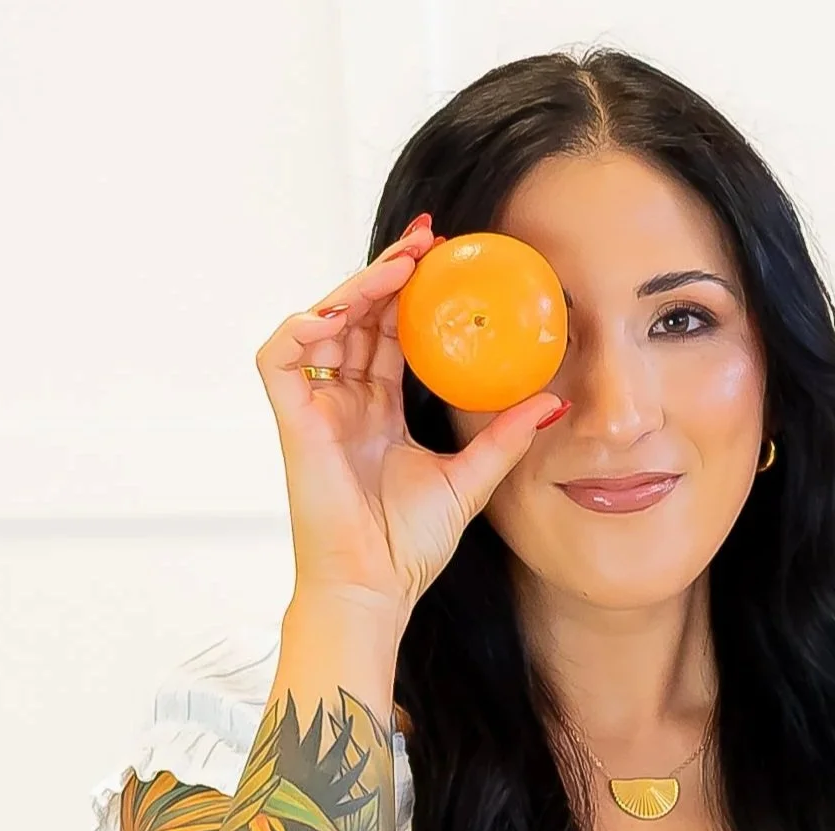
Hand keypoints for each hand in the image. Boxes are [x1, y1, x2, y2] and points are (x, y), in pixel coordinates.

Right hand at [253, 212, 569, 622]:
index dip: (412, 292)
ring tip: (399, 267)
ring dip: (356, 288)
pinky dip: (301, 327)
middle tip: (428, 240)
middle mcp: (346, 400)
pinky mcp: (291, 421)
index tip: (446, 257)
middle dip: (387, 271)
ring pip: (323, 323)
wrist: (376, 587)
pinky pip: (280, 358)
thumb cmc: (410, 545)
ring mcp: (317, 408)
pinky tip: (336, 313)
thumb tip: (555, 402)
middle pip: (359, 317)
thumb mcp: (471, 480)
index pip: (392, 333)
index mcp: (379, 409)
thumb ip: (505, 437)